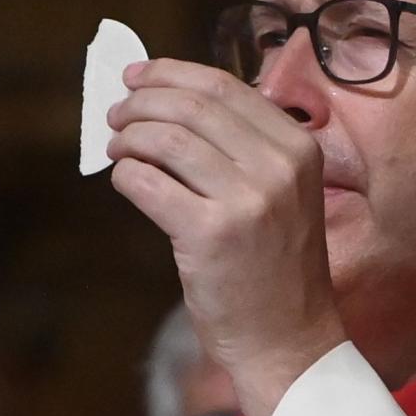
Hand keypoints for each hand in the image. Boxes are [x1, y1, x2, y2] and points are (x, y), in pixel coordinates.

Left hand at [106, 59, 346, 415]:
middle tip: (117, 113)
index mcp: (299, 149)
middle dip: (142, 101)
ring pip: (164, 139)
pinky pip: (147, 182)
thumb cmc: (277, 270)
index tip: (138, 77)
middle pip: (191, 105)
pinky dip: (126, 174)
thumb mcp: (282, 196)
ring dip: (128, 136)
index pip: (224, 87)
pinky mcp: (209, 234)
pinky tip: (125, 180)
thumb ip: (243, 150)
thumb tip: (172, 103)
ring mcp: (246, 201)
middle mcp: (278, 168)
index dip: (171, 73)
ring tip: (115, 146)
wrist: (290, 341)